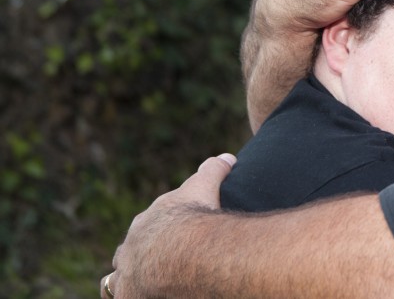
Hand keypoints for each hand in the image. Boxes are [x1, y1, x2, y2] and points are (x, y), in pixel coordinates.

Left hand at [102, 154, 235, 297]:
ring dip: (128, 278)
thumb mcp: (205, 186)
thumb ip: (214, 170)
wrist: (182, 249)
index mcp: (147, 221)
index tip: (178, 234)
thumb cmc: (195, 216)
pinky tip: (144, 293)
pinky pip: (122, 296)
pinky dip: (131, 294)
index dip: (163, 229)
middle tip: (162, 262)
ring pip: (117, 277)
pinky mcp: (128, 293)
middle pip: (130, 249)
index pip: (150, 224)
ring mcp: (126, 271)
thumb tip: (228, 157)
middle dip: (141, 254)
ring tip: (146, 283)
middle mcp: (131, 244)